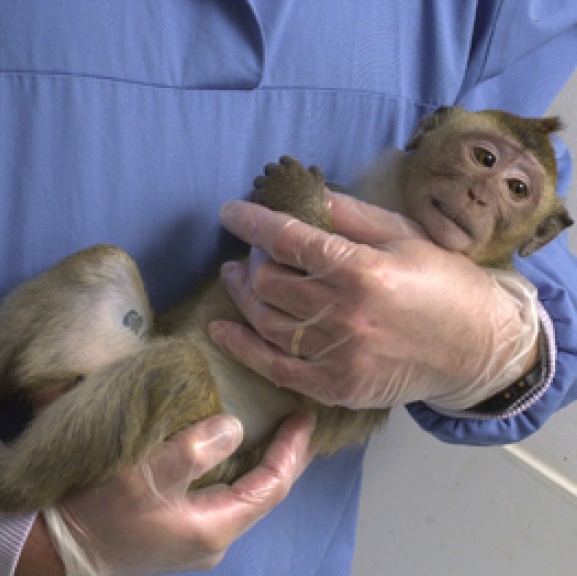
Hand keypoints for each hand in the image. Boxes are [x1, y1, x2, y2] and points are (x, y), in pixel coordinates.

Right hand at [16, 410, 314, 575]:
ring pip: (241, 491)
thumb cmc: (99, 513)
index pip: (271, 485)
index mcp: (214, 526)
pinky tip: (226, 443)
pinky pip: (220, 492)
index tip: (305, 415)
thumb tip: (234, 427)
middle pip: (262, 490)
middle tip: (293, 416)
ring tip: (267, 424)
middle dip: (281, 454)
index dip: (292, 450)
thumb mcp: (144, 477)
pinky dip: (231, 465)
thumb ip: (193, 451)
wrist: (59, 549)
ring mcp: (196, 534)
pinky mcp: (179, 527)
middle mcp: (213, 536)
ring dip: (256, 458)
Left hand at [209, 194, 538, 410]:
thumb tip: (306, 195)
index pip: (289, 240)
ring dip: (242, 295)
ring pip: (264, 321)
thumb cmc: (444, 284)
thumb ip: (351, 215)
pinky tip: (222, 328)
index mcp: (362, 271)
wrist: (478, 349)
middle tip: (254, 250)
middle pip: (268, 281)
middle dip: (252, 259)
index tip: (231, 213)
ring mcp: (337, 355)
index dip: (252, 222)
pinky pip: (274, 367)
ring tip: (236, 277)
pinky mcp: (334, 386)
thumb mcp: (405, 236)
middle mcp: (343, 314)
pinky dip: (242, 347)